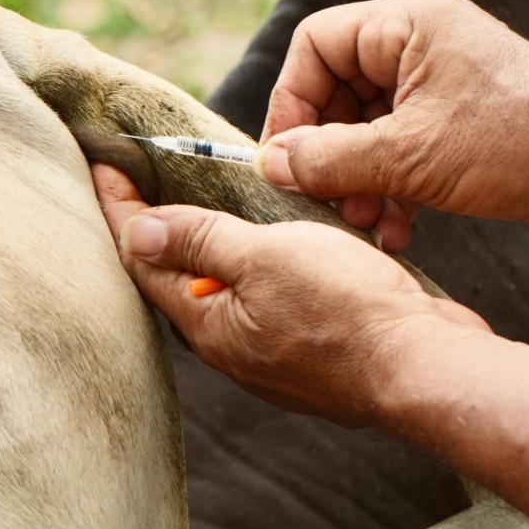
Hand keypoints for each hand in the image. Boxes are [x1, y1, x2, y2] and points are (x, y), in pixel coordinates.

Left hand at [92, 164, 489, 426]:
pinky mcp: (314, 346)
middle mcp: (233, 346)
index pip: (143, 259)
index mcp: (209, 327)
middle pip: (178, 278)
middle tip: (145, 176)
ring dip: (216, 243)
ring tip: (212, 198)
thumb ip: (201, 241)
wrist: (425, 365)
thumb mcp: (266, 257)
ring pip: (229, 288)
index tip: (102, 163)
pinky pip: (272, 296)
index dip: (120, 208)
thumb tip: (136, 230)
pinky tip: (280, 239)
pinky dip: (263, 262)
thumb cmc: (348, 311)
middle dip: (160, 227)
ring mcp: (274, 352)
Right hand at [257, 0, 528, 250]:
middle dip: (328, 154)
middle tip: (328, 204)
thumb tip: (273, 163)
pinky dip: (391, 188)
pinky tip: (397, 230)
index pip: (316, 47)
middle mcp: (419, 46)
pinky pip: (399, 150)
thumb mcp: (412, 155)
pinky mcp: (456, 125)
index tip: (287, 160)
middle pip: (336, 93)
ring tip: (367, 224)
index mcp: (406, 25)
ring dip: (358, 181)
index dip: (292, 103)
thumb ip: (332, 159)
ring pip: (366, 130)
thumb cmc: (521, 141)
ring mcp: (439, 86)